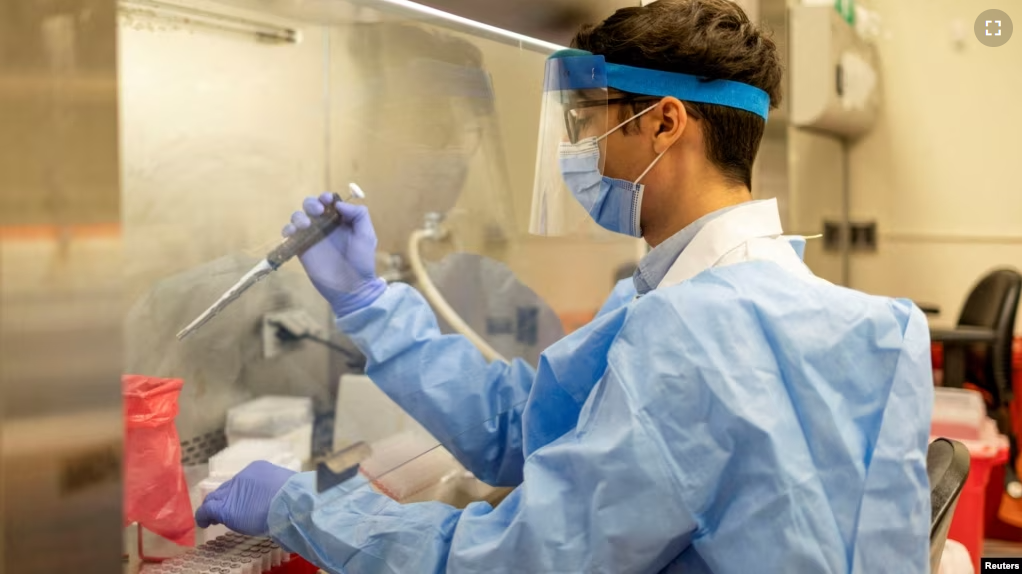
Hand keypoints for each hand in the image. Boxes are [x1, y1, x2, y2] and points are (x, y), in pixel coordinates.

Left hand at [195, 461, 296, 536]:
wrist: (291, 503)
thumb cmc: (295, 496)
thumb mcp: (287, 486)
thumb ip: (277, 490)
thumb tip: (279, 497)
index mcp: (258, 469)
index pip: (242, 482)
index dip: (239, 493)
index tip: (242, 502)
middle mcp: (242, 477)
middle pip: (226, 488)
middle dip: (224, 498)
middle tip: (223, 510)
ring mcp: (232, 491)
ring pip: (215, 498)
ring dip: (213, 507)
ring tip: (211, 518)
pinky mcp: (224, 508)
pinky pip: (207, 510)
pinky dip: (203, 516)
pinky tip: (204, 523)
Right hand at [283, 193, 385, 316]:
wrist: (351, 287)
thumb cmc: (362, 262)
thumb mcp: (366, 236)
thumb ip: (359, 215)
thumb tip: (338, 204)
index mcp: (341, 221)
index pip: (329, 202)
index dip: (326, 197)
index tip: (327, 200)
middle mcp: (325, 226)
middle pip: (311, 206)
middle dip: (311, 203)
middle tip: (317, 211)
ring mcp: (312, 237)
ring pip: (298, 217)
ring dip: (298, 216)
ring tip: (305, 225)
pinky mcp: (301, 249)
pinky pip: (289, 235)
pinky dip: (287, 229)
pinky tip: (293, 232)